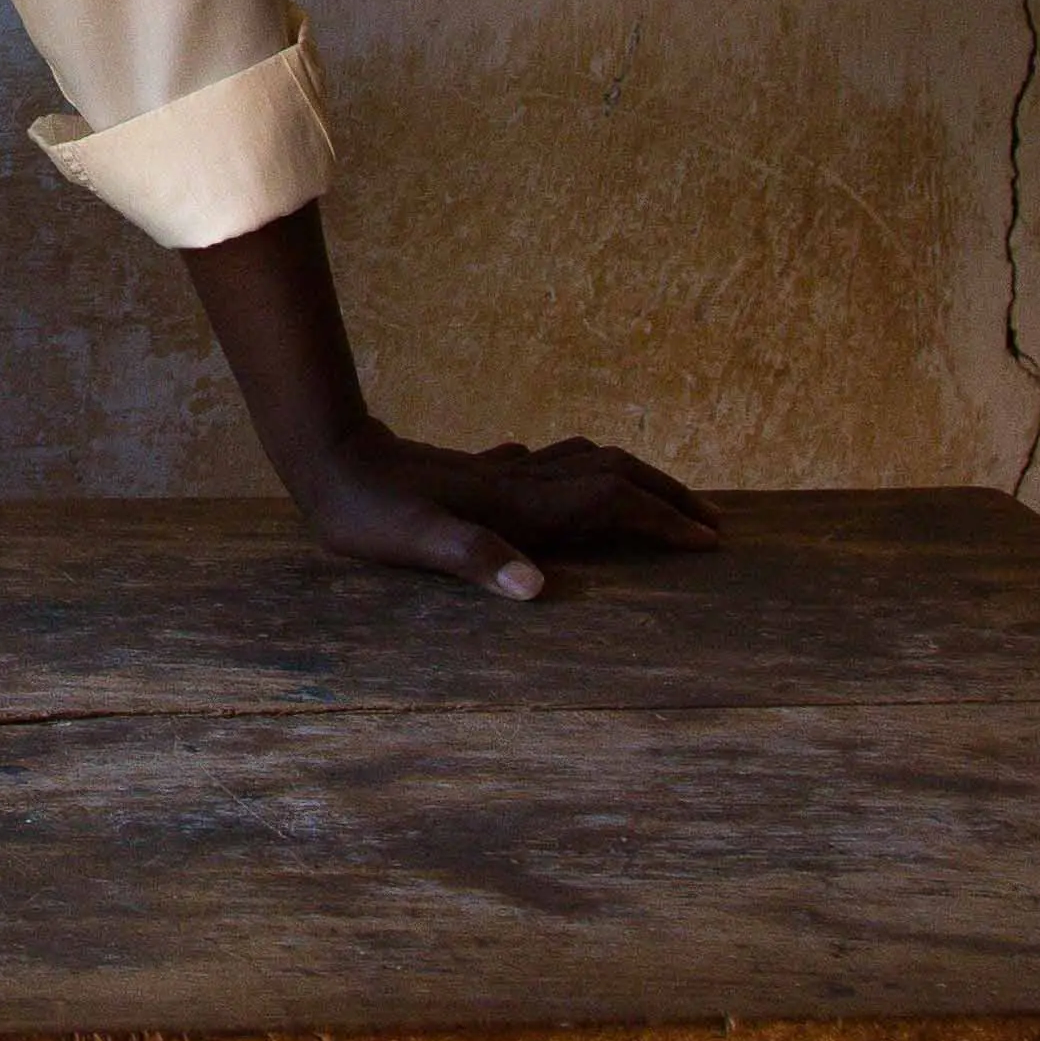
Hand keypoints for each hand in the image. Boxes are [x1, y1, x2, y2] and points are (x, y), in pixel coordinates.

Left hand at [282, 419, 723, 601]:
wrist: (326, 453)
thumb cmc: (364, 508)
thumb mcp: (411, 541)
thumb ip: (472, 558)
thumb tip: (536, 586)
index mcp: (516, 503)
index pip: (611, 505)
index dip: (663, 521)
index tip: (710, 543)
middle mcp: (519, 481)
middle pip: (614, 474)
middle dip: (667, 496)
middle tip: (713, 524)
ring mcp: (500, 472)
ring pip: (587, 464)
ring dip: (634, 479)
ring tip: (663, 502)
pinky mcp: (477, 471)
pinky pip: (551, 467)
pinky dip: (583, 474)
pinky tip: (568, 487)